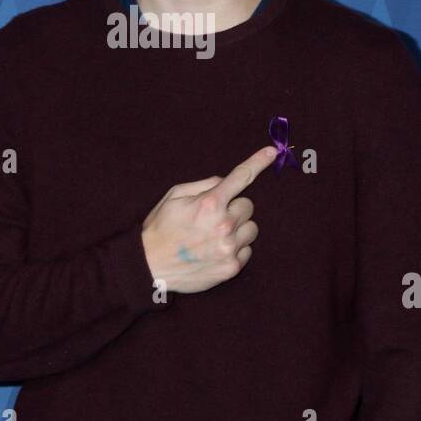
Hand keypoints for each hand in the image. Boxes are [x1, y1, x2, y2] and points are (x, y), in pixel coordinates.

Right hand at [141, 146, 278, 294]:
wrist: (149, 267)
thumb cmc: (160, 228)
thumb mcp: (173, 197)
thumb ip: (203, 185)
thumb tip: (225, 181)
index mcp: (209, 204)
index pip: (240, 177)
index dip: (257, 162)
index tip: (271, 152)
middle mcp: (223, 225)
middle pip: (248, 206)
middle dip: (233, 208)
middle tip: (213, 218)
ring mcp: (229, 248)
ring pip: (251, 229)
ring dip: (238, 229)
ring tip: (214, 236)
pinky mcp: (231, 268)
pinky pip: (247, 251)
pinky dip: (235, 249)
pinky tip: (215, 251)